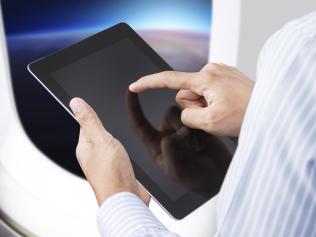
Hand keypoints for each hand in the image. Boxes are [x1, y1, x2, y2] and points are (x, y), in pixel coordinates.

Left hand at [69, 98, 149, 205]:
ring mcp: (105, 163)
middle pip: (97, 134)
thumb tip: (75, 102)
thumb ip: (89, 121)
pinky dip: (122, 148)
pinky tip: (127, 148)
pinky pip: (118, 154)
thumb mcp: (101, 139)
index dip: (92, 114)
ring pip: (109, 144)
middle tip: (112, 116)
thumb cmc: (112, 173)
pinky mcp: (117, 169)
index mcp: (84, 147)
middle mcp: (93, 156)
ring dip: (114, 138)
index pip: (84, 124)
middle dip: (104, 125)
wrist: (126, 199)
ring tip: (120, 132)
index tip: (98, 105)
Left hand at [126, 92, 232, 194]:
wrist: (217, 178)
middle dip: (179, 123)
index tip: (130, 91)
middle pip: (168, 113)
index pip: (139, 123)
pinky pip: (199, 115)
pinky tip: (205, 142)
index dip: (133, 107)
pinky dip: (202, 128)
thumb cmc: (193, 179)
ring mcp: (184, 129)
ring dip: (192, 127)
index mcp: (155, 144)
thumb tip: (175, 134)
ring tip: (199, 146)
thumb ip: (170, 152)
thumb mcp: (176, 171)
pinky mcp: (199, 126)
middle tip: (190, 145)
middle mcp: (168, 133)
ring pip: (184, 112)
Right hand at [129, 63, 253, 136]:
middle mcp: (211, 70)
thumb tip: (186, 109)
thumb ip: (188, 115)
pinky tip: (228, 106)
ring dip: (205, 105)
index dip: (149, 83)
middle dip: (194, 106)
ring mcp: (220, 72)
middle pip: (186, 93)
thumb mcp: (210, 122)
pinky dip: (214, 101)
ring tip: (224, 111)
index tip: (134, 86)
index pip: (169, 80)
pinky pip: (210, 91)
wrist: (271, 110)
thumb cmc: (245, 116)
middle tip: (214, 115)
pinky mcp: (226, 76)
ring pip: (198, 94)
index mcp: (204, 78)